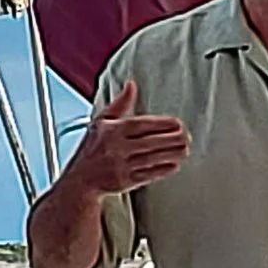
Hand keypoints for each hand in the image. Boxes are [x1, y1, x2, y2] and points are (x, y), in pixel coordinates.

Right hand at [73, 80, 188, 197]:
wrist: (80, 180)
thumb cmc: (94, 147)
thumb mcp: (101, 122)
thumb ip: (120, 104)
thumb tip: (132, 85)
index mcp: (112, 130)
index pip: (143, 125)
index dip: (163, 124)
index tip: (178, 123)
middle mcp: (116, 147)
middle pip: (151, 142)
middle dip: (173, 140)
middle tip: (187, 137)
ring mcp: (120, 166)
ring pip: (152, 159)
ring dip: (172, 154)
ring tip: (186, 149)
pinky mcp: (124, 182)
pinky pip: (148, 175)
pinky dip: (163, 170)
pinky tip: (175, 164)